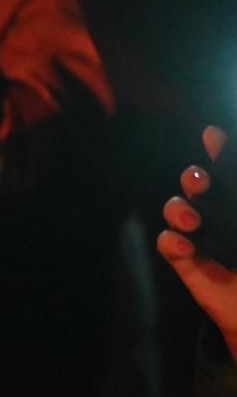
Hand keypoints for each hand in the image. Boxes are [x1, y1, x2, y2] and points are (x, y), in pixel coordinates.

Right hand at [158, 126, 236, 362]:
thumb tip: (227, 187)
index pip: (228, 174)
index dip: (220, 152)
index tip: (213, 135)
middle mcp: (220, 217)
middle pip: (196, 185)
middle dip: (194, 178)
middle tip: (199, 182)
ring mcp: (200, 238)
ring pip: (176, 209)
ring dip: (179, 210)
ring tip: (193, 222)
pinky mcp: (185, 261)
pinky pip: (167, 243)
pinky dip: (173, 241)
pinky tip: (188, 248)